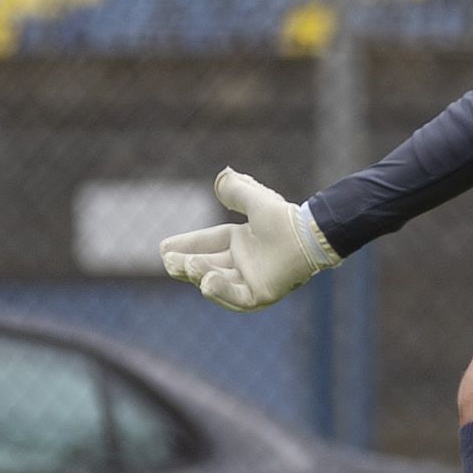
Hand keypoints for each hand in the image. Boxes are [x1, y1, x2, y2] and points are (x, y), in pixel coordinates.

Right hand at [160, 168, 339, 311]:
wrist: (310, 236)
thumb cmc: (287, 219)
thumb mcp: (256, 201)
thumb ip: (238, 190)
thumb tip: (222, 176)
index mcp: (241, 241)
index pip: (206, 244)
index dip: (185, 245)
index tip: (163, 247)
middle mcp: (244, 262)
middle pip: (207, 264)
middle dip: (185, 264)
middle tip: (168, 261)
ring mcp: (251, 280)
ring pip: (216, 280)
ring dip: (199, 274)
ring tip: (186, 265)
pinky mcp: (260, 295)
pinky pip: (235, 296)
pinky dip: (220, 291)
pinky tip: (205, 282)